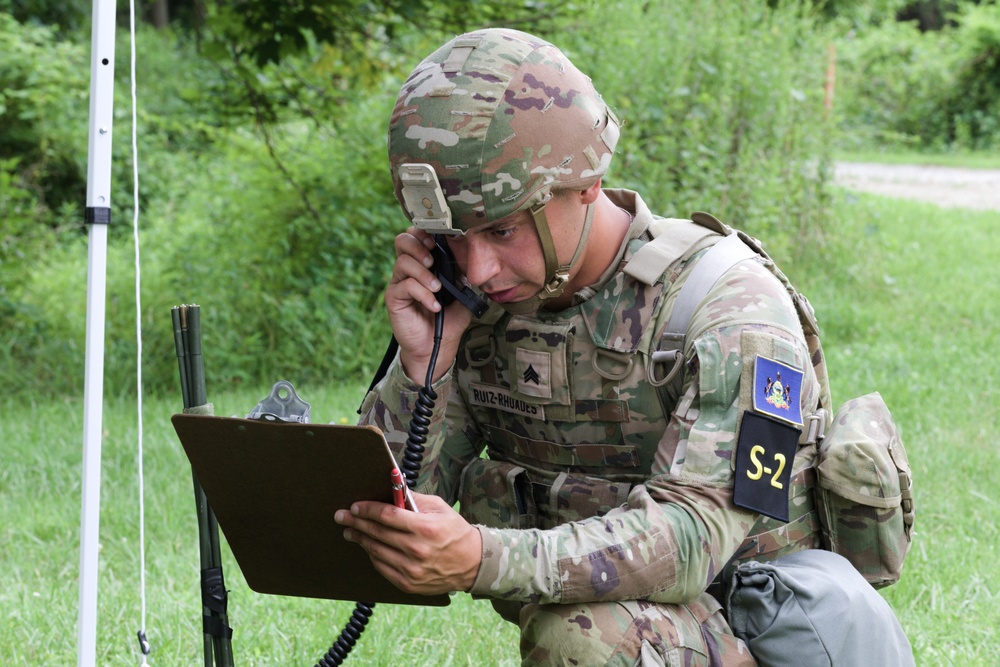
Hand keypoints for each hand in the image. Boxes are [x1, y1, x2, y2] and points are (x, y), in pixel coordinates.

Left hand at [334, 491, 481, 595]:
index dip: (368, 510)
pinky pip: (382, 567)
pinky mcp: (408, 583)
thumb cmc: (455, 531)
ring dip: (360, 539)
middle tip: (341, 516)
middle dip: (356, 523)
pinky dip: (372, 555)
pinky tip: (367, 546)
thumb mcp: (440, 508)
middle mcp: (417, 549)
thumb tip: (391, 490)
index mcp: (425, 527)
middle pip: (377, 533)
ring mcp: (412, 569)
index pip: (388, 516)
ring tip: (350, 531)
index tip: (355, 506)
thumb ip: (414, 500)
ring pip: (376, 551)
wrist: (472, 563)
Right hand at [386, 227, 473, 382]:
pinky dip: (423, 294)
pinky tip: (434, 306)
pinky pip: (405, 286)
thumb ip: (463, 277)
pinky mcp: (394, 298)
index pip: (416, 236)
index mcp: (424, 264)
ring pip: (403, 262)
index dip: (423, 232)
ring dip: (423, 273)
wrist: (436, 348)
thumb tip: (469, 260)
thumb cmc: (448, 321)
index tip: (437, 241)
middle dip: (418, 245)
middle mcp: (409, 270)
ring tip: (437, 288)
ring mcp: (399, 283)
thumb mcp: (463, 296)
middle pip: (401, 241)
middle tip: (432, 260)